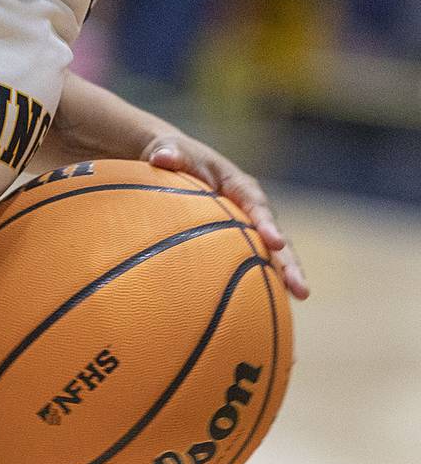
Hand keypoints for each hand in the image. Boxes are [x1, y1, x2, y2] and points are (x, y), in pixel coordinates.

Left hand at [143, 134, 309, 299]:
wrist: (173, 161)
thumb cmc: (172, 155)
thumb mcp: (168, 148)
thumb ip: (168, 153)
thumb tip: (161, 158)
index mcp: (238, 186)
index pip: (256, 204)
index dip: (266, 223)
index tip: (274, 241)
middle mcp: (250, 209)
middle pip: (274, 238)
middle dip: (289, 263)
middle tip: (301, 289)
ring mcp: (247, 228)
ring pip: (270, 257)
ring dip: (283, 279)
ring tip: (298, 301)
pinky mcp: (237, 243)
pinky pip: (250, 265)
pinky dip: (260, 286)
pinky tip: (264, 315)